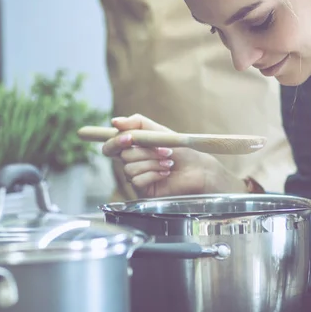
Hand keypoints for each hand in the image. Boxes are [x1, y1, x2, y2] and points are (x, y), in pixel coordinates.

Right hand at [102, 114, 246, 197]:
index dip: (115, 140)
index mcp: (133, 147)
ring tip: (169, 162)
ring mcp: (136, 176)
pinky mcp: (142, 190)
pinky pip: (137, 179)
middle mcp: (131, 162)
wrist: (199, 170)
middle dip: (144, 150)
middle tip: (163, 149)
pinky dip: (153, 173)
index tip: (128, 137)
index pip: (111, 144)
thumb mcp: (161, 132)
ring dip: (152, 162)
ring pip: (130, 167)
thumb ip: (139, 124)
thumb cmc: (182, 151)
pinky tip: (166, 173)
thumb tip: (115, 121)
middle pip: (121, 154)